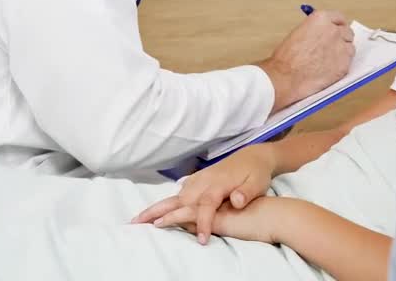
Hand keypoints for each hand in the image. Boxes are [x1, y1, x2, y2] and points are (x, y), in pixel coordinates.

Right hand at [131, 144, 277, 242]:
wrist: (254, 156)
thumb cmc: (256, 173)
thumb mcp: (258, 183)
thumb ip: (246, 193)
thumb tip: (236, 201)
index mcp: (218, 184)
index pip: (206, 206)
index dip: (204, 223)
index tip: (202, 240)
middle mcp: (204, 181)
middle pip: (180, 200)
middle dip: (161, 213)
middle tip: (139, 226)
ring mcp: (199, 179)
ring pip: (175, 196)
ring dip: (157, 207)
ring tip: (138, 220)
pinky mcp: (197, 180)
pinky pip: (179, 192)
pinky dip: (166, 202)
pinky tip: (155, 211)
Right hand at [259, 10, 354, 108]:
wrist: (286, 77)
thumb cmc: (286, 58)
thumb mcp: (299, 33)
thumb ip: (315, 31)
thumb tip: (322, 34)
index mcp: (321, 19)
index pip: (338, 18)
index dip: (338, 25)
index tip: (338, 29)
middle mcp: (334, 30)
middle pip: (347, 32)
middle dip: (342, 38)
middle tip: (334, 47)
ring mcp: (341, 47)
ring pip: (350, 47)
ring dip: (343, 52)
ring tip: (330, 60)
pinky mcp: (344, 63)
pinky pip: (349, 61)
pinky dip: (342, 64)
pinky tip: (330, 68)